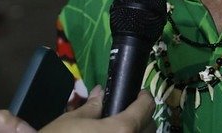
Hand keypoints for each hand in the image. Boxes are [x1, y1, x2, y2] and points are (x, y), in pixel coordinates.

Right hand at [38, 85, 155, 132]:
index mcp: (123, 129)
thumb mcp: (72, 121)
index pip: (146, 108)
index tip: (139, 93)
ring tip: (119, 128)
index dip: (144, 97)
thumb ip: (92, 106)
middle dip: (142, 117)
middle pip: (149, 128)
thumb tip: (99, 93)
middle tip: (127, 111)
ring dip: (136, 132)